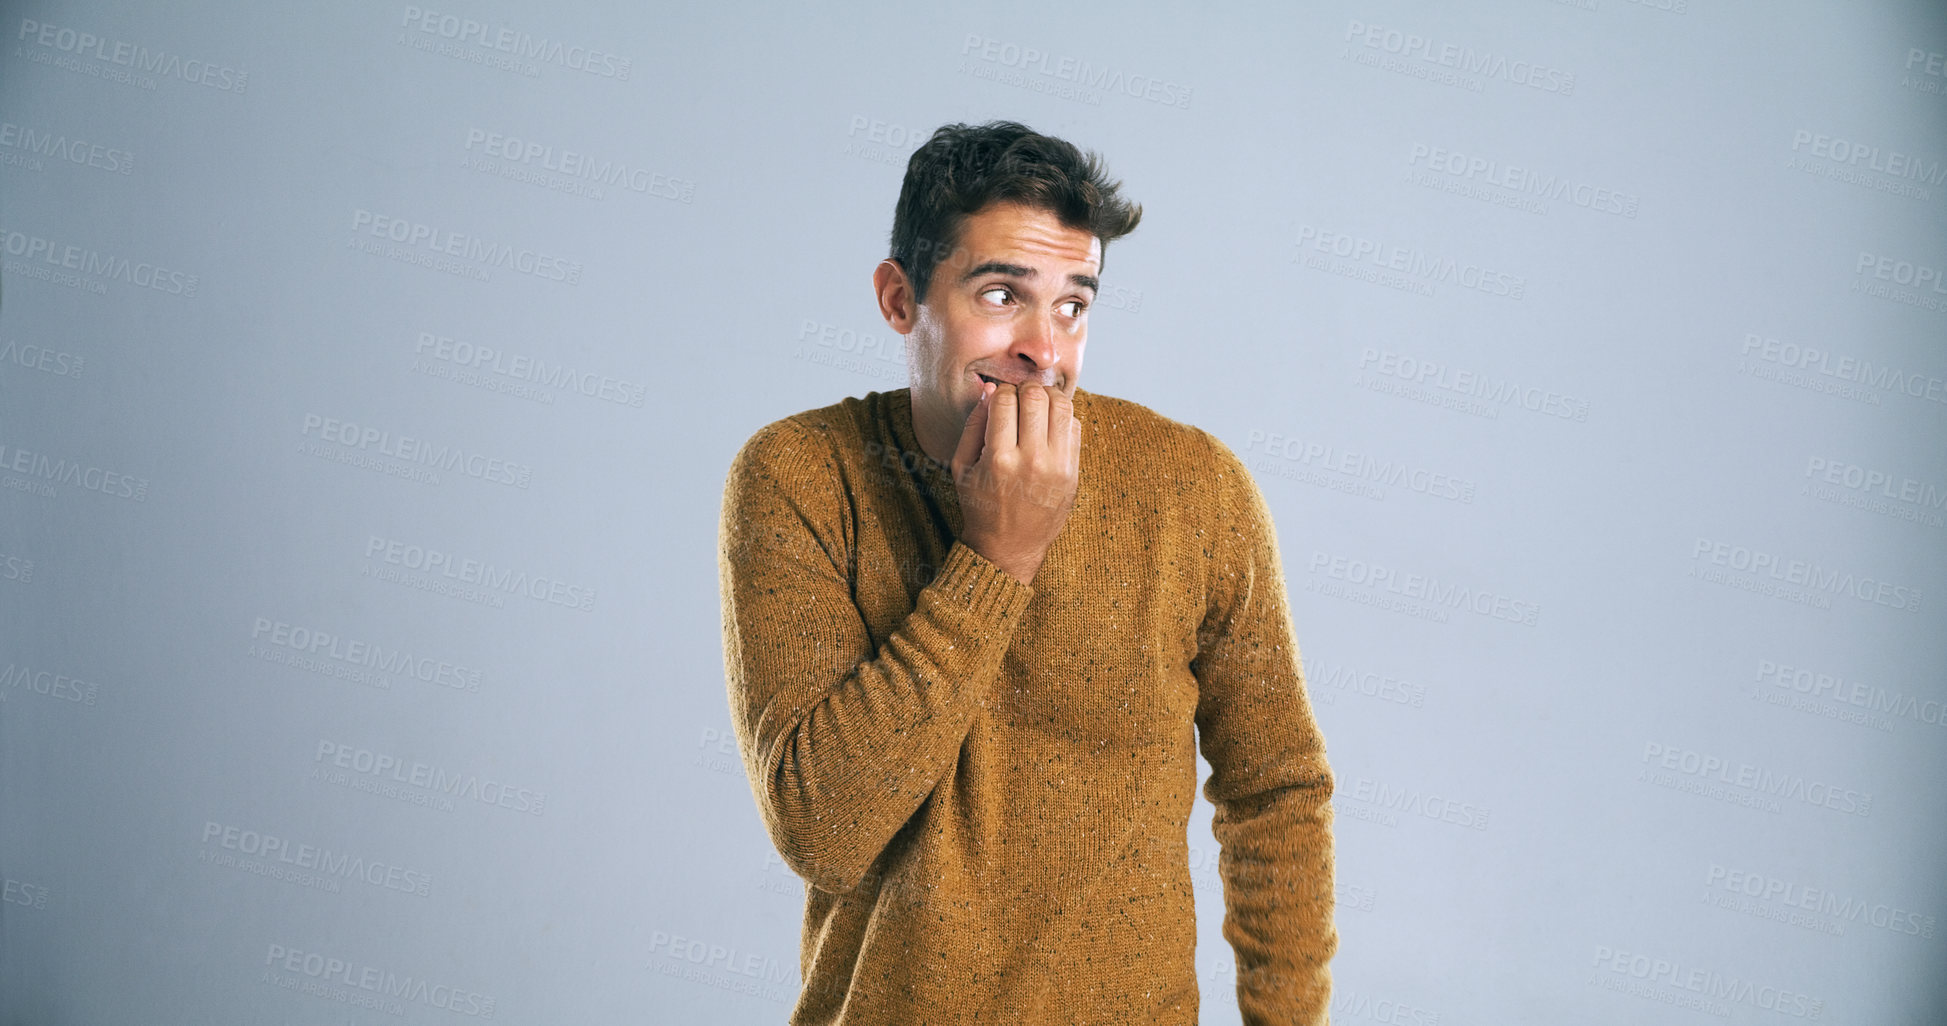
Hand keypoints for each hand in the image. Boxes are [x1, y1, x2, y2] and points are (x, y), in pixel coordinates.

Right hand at [950, 381, 1080, 585]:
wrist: (1010, 547)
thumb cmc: (981, 505)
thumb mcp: (961, 467)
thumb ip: (974, 425)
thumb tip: (991, 389)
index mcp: (998, 460)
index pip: (1004, 400)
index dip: (1000, 391)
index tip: (999, 398)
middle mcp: (1031, 462)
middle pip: (1036, 397)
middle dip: (1025, 388)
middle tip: (1020, 396)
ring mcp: (1057, 468)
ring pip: (1062, 405)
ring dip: (1048, 396)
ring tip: (1037, 404)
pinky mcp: (1073, 473)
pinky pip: (1075, 426)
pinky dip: (1062, 417)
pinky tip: (1048, 425)